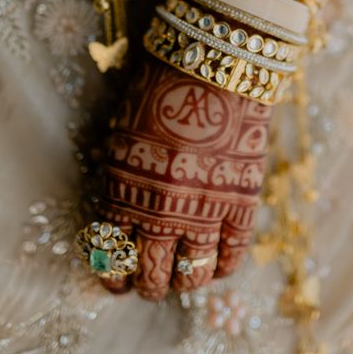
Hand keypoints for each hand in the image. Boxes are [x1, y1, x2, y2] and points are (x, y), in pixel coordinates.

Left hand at [98, 59, 270, 299]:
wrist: (210, 67)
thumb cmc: (158, 90)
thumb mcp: (122, 136)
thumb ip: (122, 180)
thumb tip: (120, 217)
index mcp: (123, 195)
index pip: (112, 256)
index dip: (113, 277)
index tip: (117, 283)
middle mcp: (160, 213)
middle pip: (152, 275)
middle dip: (147, 286)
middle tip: (150, 285)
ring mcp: (204, 211)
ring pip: (192, 274)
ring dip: (184, 283)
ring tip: (182, 281)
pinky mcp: (241, 203)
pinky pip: (233, 253)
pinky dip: (224, 267)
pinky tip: (217, 268)